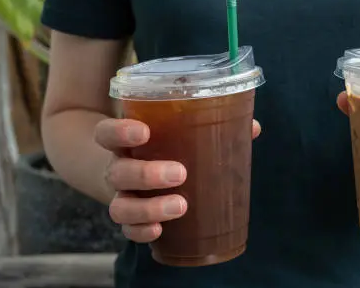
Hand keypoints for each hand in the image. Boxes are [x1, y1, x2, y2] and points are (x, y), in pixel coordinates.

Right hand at [94, 118, 261, 242]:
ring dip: (149, 208)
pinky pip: (128, 231)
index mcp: (127, 142)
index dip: (119, 132)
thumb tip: (252, 127)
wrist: (135, 171)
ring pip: (120, 207)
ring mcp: (122, 196)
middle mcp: (118, 168)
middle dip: (147, 174)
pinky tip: (161, 230)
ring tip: (181, 206)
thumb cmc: (166, 146)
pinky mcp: (130, 219)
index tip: (144, 132)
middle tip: (180, 173)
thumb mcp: (179, 132)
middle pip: (118, 172)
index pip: (107, 133)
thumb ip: (213, 126)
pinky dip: (142, 232)